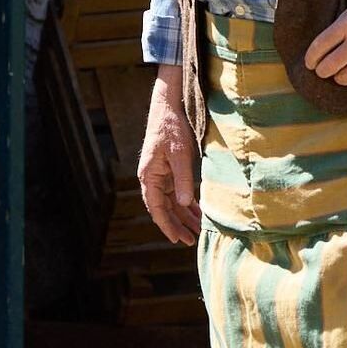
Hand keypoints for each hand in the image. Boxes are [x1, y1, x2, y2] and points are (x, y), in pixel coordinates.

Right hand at [136, 63, 200, 244]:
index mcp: (149, 176)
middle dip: (176, 225)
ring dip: (183, 216)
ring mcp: (160, 174)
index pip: (156, 207)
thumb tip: (184, 204)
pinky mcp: (169, 169)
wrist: (168, 106)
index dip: (167, 225)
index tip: (177, 239)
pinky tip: (196, 212)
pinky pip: (176, 192)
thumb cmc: (171, 128)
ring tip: (197, 231)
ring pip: (171, 202)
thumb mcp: (180, 153)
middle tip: (190, 241)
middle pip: (163, 208)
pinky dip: (186, 203)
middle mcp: (152, 178)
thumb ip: (183, 179)